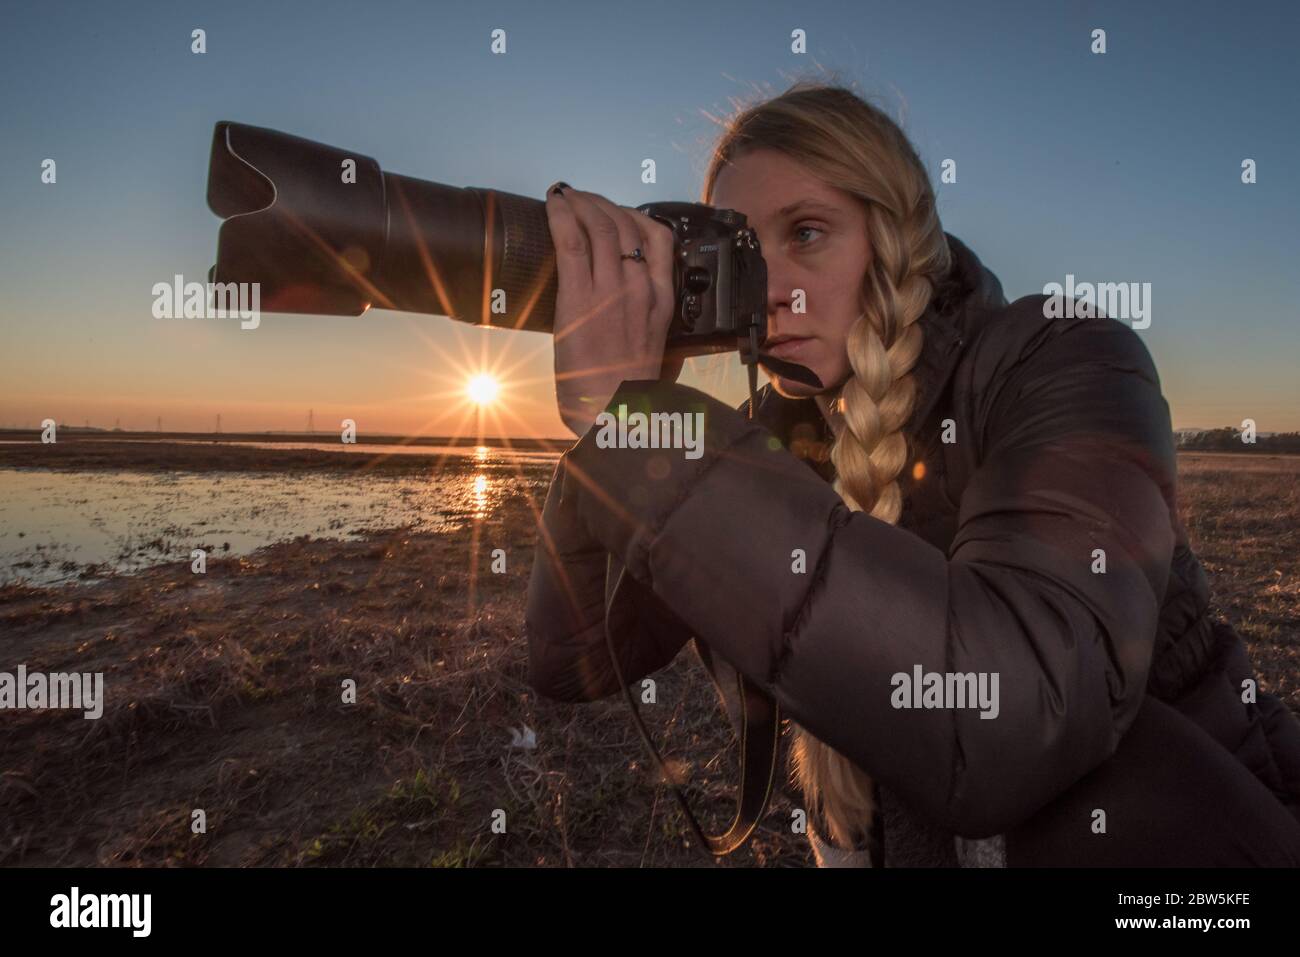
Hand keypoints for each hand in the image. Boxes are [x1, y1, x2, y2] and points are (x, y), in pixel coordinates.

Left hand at [545, 182, 684, 436]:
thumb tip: (628, 308)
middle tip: (581, 197)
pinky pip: (572, 242)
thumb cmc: (627, 390)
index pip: (659, 237)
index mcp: (662, 299)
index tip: (616, 210)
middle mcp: (641, 288)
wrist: (614, 414)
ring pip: (600, 225)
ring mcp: (611, 291)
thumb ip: (646, 320)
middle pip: (626, 224)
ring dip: (580, 202)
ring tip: (564, 195)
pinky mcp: (579, 299)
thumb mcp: (653, 348)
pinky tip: (552, 203)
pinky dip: (561, 215)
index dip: (634, 214)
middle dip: (601, 202)